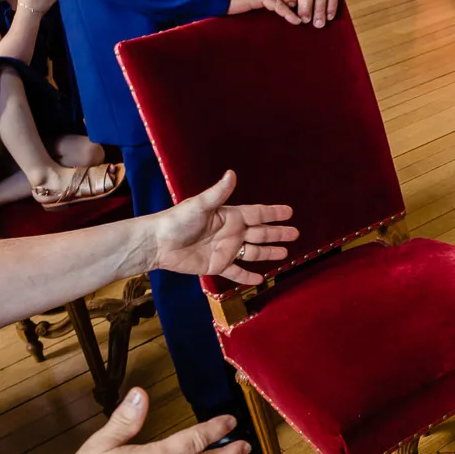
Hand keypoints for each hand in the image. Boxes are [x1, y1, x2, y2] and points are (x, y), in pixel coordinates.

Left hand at [148, 171, 298, 284]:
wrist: (159, 244)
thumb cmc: (177, 221)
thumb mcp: (200, 205)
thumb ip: (218, 192)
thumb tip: (232, 173)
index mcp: (230, 216)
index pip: (257, 214)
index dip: (273, 213)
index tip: (289, 212)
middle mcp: (231, 233)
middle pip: (260, 233)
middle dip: (278, 233)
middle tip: (295, 233)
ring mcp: (225, 250)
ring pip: (253, 253)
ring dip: (269, 253)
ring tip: (285, 254)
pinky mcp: (217, 266)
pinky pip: (236, 272)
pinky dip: (248, 277)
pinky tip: (260, 280)